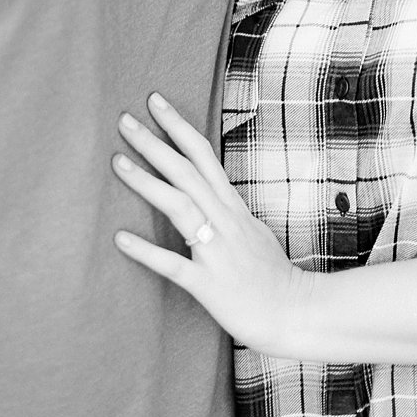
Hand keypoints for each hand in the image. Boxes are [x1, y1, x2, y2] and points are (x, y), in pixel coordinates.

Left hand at [112, 93, 309, 354]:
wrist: (299, 315)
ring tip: (117, 161)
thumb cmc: (274, 276)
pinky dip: (146, 252)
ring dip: (147, 183)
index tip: (154, 100)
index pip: (204, 157)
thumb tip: (208, 193)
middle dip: (155, 143)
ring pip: (180, 207)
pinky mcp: (209, 284)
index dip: (178, 126)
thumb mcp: (253, 231)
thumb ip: (228, 211)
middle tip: (124, 119)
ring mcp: (217, 252)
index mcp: (233, 209)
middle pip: (187, 173)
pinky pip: (174, 265)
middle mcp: (225, 222)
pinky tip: (120, 239)